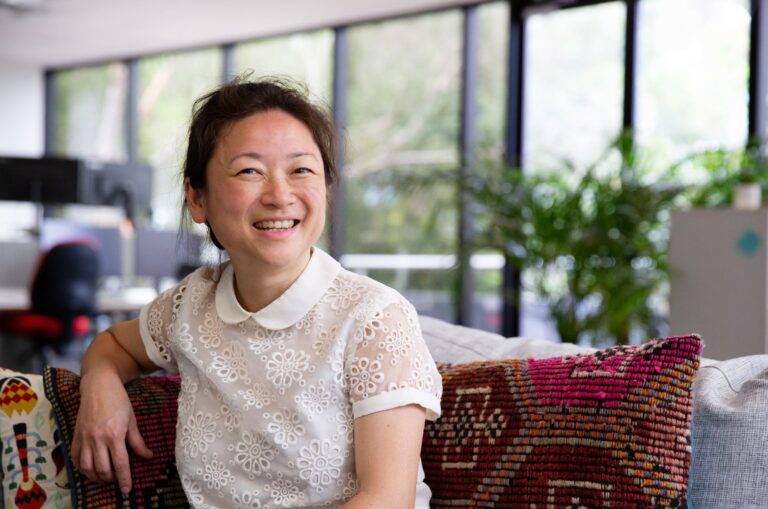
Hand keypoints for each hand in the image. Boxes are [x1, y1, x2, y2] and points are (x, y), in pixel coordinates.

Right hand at [71, 372, 152, 494]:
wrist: (98, 385)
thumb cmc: (118, 400)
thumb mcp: (132, 420)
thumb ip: (138, 441)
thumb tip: (148, 456)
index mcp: (115, 435)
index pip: (120, 464)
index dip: (124, 479)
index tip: (127, 490)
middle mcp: (97, 439)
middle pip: (102, 469)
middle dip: (111, 479)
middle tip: (117, 480)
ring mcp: (84, 438)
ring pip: (86, 468)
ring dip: (96, 476)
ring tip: (104, 477)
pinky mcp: (75, 435)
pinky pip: (75, 458)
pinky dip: (81, 468)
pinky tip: (89, 469)